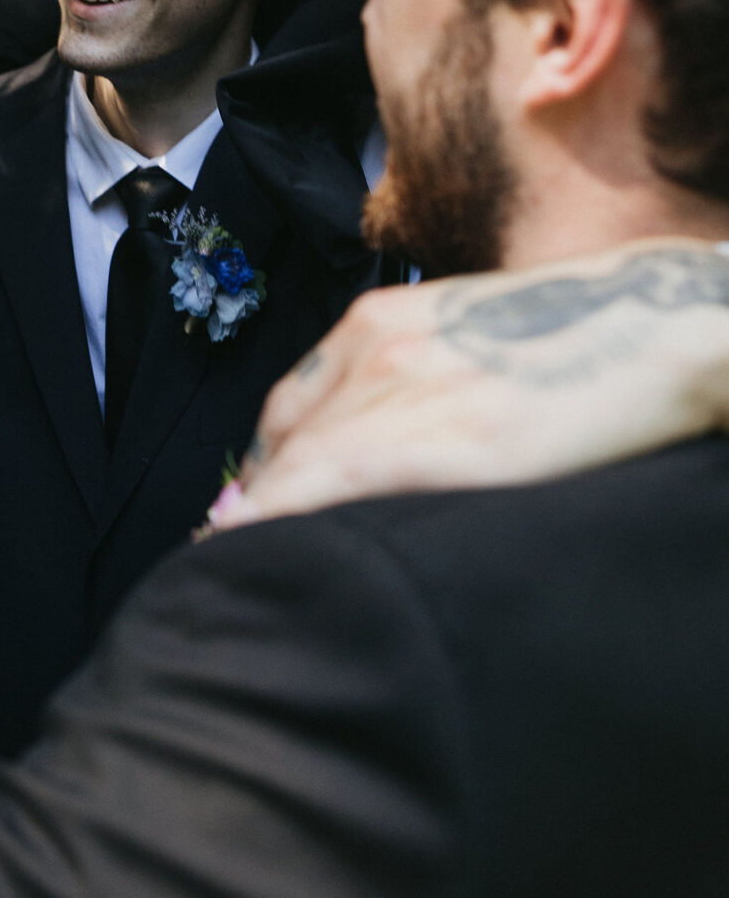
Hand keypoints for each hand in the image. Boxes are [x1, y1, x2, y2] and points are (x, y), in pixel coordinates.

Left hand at [214, 238, 728, 527]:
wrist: (660, 321)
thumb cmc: (574, 342)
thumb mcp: (464, 342)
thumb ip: (406, 384)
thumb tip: (349, 452)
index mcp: (375, 322)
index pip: (287, 412)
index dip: (266, 473)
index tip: (244, 518)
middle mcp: (374, 348)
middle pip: (281, 444)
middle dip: (257, 504)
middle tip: (238, 559)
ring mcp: (406, 389)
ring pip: (295, 469)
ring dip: (260, 523)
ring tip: (237, 576)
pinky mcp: (448, 436)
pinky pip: (333, 484)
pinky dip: (282, 519)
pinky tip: (256, 551)